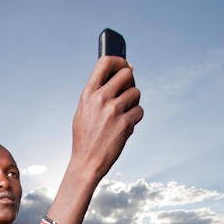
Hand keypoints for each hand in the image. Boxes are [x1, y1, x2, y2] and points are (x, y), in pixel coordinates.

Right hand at [71, 57, 143, 181]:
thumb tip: (118, 74)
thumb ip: (97, 92)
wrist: (87, 162)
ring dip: (134, 102)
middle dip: (131, 81)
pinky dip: (136, 118)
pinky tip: (126, 126)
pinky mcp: (125, 124)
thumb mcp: (84, 110)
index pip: (105, 62)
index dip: (119, 60)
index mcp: (88, 93)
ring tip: (124, 114)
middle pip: (127, 73)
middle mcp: (100, 98)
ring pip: (136, 92)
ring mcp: (113, 111)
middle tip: (128, 91)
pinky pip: (139, 111)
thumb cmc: (86, 137)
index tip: (124, 65)